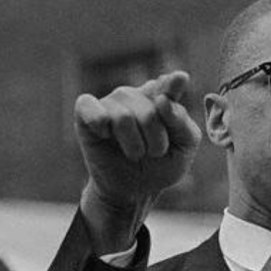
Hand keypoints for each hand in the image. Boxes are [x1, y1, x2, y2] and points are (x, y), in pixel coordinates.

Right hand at [75, 71, 200, 252]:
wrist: (133, 191)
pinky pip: (89, 108)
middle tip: (153, 153)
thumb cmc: (161, 165)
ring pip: (124, 118)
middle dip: (155, 142)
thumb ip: (182, 122)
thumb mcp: (184, 147)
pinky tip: (104, 135)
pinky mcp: (86, 112)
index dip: (172, 85)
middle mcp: (135, 95)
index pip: (168, 85)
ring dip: (133, 145)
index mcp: (161, 98)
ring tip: (135, 153)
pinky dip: (98, 123)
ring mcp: (111, 102)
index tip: (180, 79)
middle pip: (150, 113)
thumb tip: (162, 101)